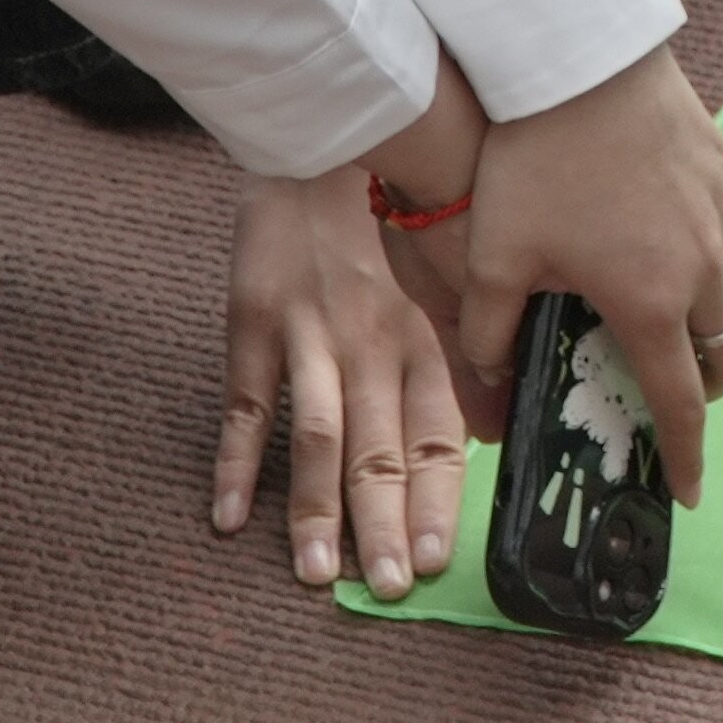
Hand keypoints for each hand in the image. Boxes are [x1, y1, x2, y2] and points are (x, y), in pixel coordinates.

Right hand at [216, 170, 464, 594]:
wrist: (330, 132)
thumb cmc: (397, 210)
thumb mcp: (450, 275)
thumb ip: (468, 353)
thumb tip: (495, 430)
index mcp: (424, 337)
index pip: (437, 435)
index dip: (438, 500)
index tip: (439, 560)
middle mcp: (372, 344)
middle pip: (379, 451)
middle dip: (384, 526)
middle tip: (387, 590)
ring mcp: (310, 336)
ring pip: (318, 437)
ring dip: (315, 510)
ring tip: (317, 575)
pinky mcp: (254, 321)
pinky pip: (248, 404)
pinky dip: (236, 464)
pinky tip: (228, 518)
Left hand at [381, 42, 722, 500]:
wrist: (576, 55)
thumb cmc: (532, 159)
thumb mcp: (493, 258)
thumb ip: (488, 334)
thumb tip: (486, 386)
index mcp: (650, 303)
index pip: (681, 403)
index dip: (687, 456)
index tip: (689, 492)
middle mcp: (703, 267)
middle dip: (713, 386)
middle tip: (673, 389)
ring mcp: (722, 213)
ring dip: (720, 318)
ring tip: (672, 312)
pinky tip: (685, 239)